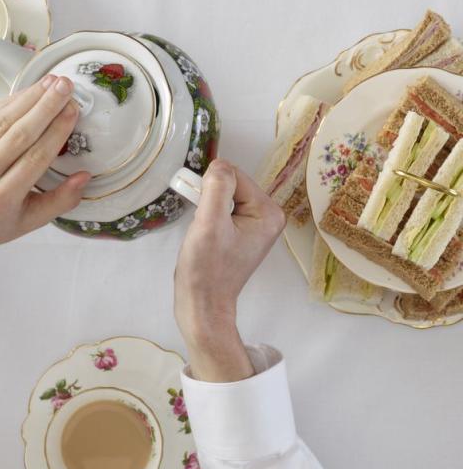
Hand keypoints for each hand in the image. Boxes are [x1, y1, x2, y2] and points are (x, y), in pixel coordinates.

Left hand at [0, 78, 91, 288]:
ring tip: (50, 83)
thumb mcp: (29, 223)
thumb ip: (60, 201)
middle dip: (45, 106)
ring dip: (27, 98)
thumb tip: (84, 176)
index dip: (56, 131)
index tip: (72, 110)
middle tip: (65, 85)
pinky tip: (25, 94)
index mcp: (0, 201)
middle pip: (17, 134)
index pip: (35, 158)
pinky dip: (5, 104)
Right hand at [174, 159, 285, 381]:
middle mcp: (268, 216)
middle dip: (209, 198)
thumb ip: (216, 187)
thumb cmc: (206, 268)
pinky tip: (204, 236)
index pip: (234, 176)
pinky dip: (207, 216)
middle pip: (231, 185)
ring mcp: (256, 226)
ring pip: (223, 196)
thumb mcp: (209, 223)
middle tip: (201, 226)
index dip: (210, 188)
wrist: (202, 305)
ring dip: (206, 208)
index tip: (201, 212)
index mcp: (269, 212)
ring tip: (202, 234)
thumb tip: (219, 163)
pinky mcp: (241, 234)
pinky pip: (222, 209)